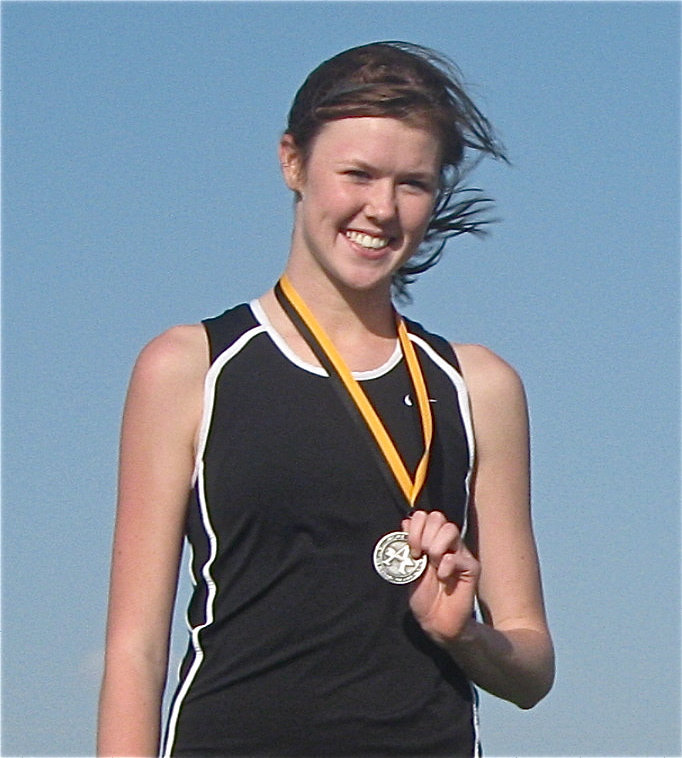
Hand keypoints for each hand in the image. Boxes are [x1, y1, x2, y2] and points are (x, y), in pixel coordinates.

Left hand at [401, 510, 480, 645]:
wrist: (436, 622)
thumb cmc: (424, 596)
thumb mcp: (410, 568)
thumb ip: (409, 545)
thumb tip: (405, 521)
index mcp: (432, 540)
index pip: (426, 516)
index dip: (415, 527)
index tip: (411, 548)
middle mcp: (448, 543)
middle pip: (438, 517)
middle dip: (423, 534)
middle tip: (420, 555)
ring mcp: (461, 554)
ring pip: (450, 530)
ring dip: (435, 547)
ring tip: (432, 564)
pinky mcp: (471, 568)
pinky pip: (458, 557)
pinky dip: (446, 566)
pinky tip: (442, 577)